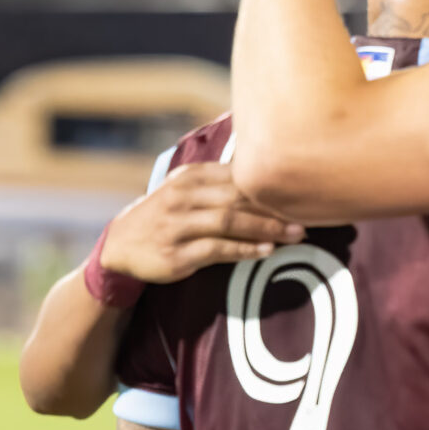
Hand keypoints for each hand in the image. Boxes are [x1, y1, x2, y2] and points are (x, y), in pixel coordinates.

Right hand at [101, 164, 302, 280]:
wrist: (119, 246)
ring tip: (296, 234)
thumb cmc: (161, 217)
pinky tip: (266, 251)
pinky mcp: (176, 253)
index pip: (237, 176)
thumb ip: (216, 182)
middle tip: (309, 214)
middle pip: (238, 196)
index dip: (270, 184)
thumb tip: (262, 176)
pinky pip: (216, 249)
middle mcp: (183, 197)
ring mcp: (178, 225)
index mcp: (189, 178)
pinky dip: (244, 249)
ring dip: (267, 228)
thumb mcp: (182, 190)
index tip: (300, 192)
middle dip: (276, 206)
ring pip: (230, 221)